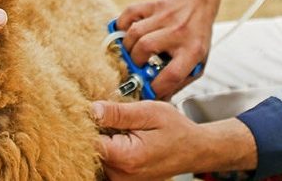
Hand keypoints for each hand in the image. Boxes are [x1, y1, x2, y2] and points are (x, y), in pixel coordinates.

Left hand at [94, 100, 255, 179]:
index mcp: (126, 158)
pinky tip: (121, 135)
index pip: (88, 141)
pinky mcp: (120, 179)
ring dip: (104, 137)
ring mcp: (120, 180)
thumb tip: (92, 110)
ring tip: (121, 125)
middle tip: (111, 114)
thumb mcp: (150, 112)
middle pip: (90, 149)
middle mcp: (120, 175)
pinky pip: (105, 161)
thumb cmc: (176, 130)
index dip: (87, 122)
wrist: (193, 150)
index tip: (93, 109)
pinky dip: (109, 146)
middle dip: (96, 129)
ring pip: (96, 154)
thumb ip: (118, 113)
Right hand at [116, 0, 222, 97]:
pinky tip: (126, 35)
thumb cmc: (195, 38)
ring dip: (128, 47)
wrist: (198, 2)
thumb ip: (178, 82)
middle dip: (135, 63)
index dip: (155, 87)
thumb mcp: (197, 62)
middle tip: (134, 69)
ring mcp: (166, 15)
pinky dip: (122, 25)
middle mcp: (180, 31)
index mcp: (193, 50)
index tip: (145, 91)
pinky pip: (129, 14)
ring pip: (135, 32)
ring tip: (132, 54)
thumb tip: (158, 101)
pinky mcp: (154, 4)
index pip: (172, 74)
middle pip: (145, 47)